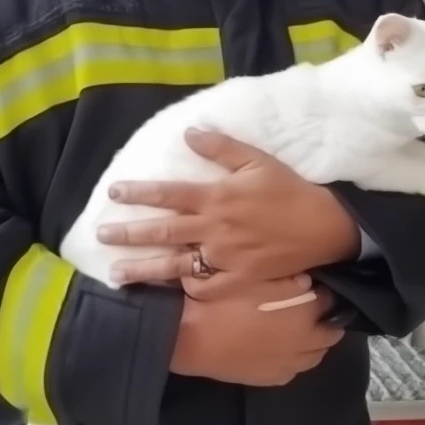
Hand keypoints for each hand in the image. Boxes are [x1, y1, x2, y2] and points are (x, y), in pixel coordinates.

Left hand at [99, 129, 359, 293]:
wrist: (324, 228)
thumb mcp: (257, 160)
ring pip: (174, 265)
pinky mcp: (237, 279)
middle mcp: (214, 228)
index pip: (168, 194)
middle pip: (163, 231)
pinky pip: (204, 288)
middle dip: (128, 234)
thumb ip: (221, 147)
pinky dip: (184, 289)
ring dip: (143, 269)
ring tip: (115, 275)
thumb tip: (189, 132)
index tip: (113, 193)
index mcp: (216, 197)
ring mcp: (224, 257)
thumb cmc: (289, 191)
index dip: (138, 193)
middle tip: (101, 235)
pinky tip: (166, 292)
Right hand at [170, 277, 344, 385]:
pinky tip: (285, 348)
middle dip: (328, 318)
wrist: (192, 337)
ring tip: (302, 328)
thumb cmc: (223, 300)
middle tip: (314, 306)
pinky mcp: (274, 378)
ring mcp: (291, 363)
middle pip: (331, 331)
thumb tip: (308, 281)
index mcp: (305, 312)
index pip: (330, 300)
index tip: (316, 284)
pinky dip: (298, 357)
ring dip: (316, 341)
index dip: (324, 290)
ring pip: (318, 354)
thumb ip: (287, 278)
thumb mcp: (253, 276)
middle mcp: (306, 340)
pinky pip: (297, 368)